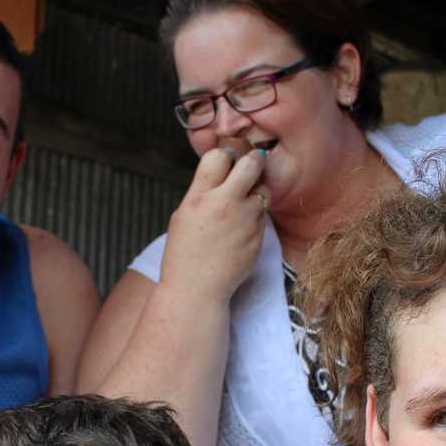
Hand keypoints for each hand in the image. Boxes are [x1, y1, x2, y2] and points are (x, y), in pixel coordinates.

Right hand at [160, 147, 268, 302]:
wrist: (197, 290)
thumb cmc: (184, 254)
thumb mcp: (183, 216)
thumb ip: (201, 191)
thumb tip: (219, 172)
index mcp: (200, 197)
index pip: (220, 155)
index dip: (225, 155)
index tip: (227, 160)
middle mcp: (225, 204)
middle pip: (251, 163)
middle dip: (253, 160)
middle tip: (251, 164)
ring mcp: (245, 220)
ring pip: (263, 190)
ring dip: (257, 191)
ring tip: (244, 202)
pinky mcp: (258, 236)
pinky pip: (263, 215)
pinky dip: (256, 216)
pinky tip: (241, 229)